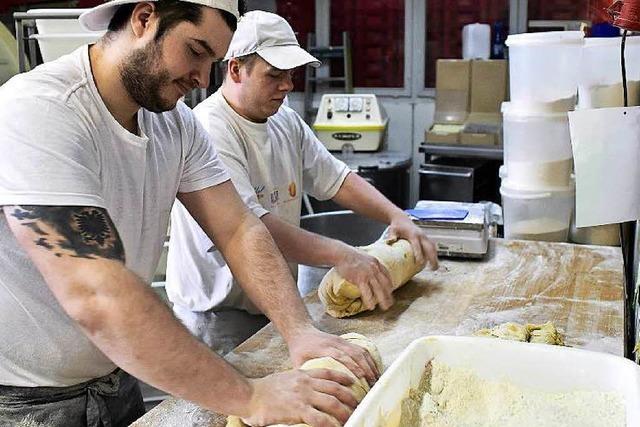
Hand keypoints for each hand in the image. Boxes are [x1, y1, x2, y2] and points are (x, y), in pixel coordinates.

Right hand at [241, 368, 357, 426]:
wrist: (250, 395)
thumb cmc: (265, 389)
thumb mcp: (286, 378)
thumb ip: (299, 382)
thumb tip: (309, 390)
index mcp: (303, 374)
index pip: (329, 372)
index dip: (343, 377)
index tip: (352, 381)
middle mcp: (306, 383)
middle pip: (335, 388)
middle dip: (349, 396)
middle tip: (357, 404)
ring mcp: (303, 396)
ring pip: (332, 402)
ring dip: (344, 411)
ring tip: (352, 417)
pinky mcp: (297, 410)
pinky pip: (320, 418)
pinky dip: (331, 424)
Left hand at [286, 326, 378, 385]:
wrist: (300, 332)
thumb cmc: (298, 350)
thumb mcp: (297, 362)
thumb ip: (305, 374)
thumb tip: (311, 392)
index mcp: (323, 348)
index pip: (341, 356)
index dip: (352, 366)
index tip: (361, 378)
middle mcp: (334, 342)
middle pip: (354, 353)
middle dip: (365, 367)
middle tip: (372, 383)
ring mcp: (341, 340)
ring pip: (359, 350)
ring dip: (369, 364)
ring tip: (376, 379)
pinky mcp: (345, 341)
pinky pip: (360, 348)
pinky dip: (369, 359)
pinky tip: (373, 370)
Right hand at [334, 244, 393, 310]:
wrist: (340, 254)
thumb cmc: (348, 255)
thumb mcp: (363, 257)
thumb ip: (368, 263)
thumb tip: (367, 268)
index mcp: (376, 262)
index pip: (386, 275)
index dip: (389, 284)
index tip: (390, 290)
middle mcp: (374, 268)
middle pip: (385, 284)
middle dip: (389, 295)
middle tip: (391, 303)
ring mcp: (368, 274)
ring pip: (379, 289)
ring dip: (383, 300)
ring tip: (385, 308)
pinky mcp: (360, 279)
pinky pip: (367, 292)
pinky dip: (370, 300)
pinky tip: (371, 307)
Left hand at [387, 214, 438, 269]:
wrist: (402, 219)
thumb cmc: (397, 226)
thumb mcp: (393, 230)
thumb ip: (391, 236)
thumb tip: (390, 242)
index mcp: (413, 234)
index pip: (417, 246)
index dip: (419, 254)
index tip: (420, 263)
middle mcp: (421, 235)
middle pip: (429, 247)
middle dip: (432, 258)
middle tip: (433, 268)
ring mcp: (424, 236)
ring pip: (432, 247)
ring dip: (435, 257)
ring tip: (435, 267)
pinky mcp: (426, 238)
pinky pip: (432, 246)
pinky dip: (434, 253)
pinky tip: (434, 261)